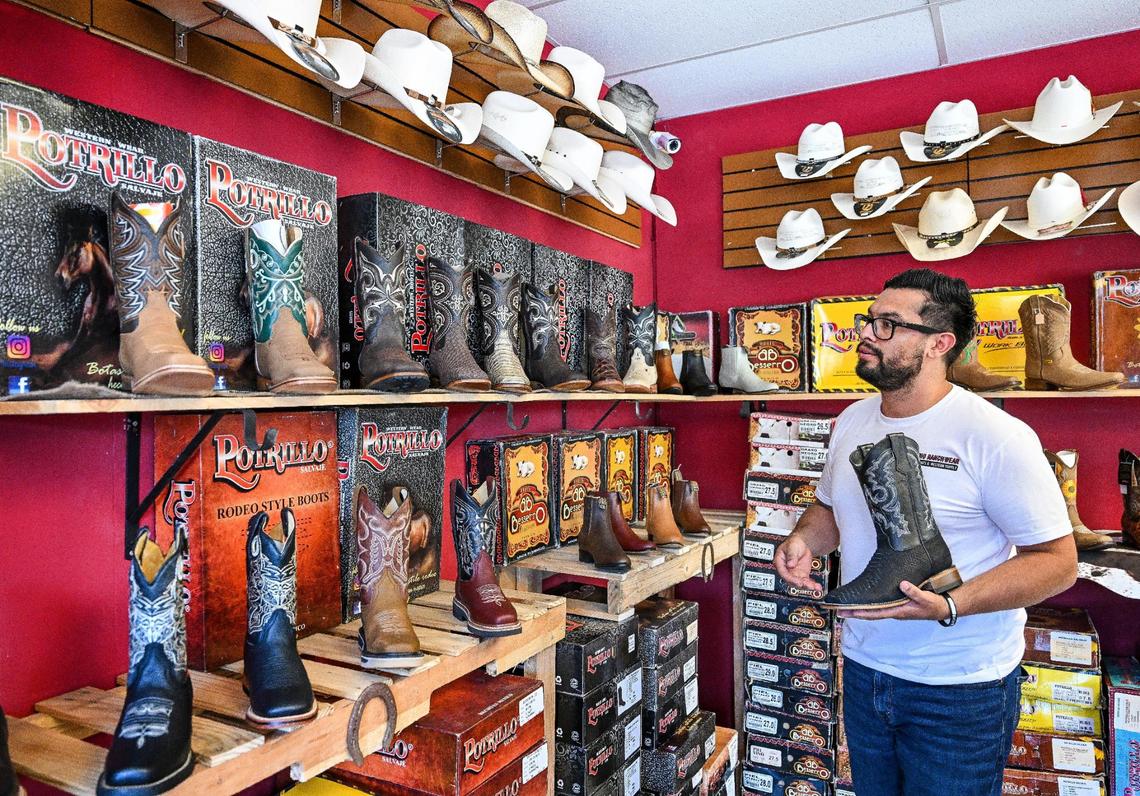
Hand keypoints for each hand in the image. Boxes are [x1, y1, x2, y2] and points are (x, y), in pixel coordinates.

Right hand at [774, 535, 817, 589]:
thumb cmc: (794, 543)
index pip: (783, 573)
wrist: (803, 544)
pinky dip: (812, 584)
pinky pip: (806, 582)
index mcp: (780, 562)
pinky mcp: (801, 575)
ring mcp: (794, 573)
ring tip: (814, 587)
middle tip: (807, 585)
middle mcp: (786, 570)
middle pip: (791, 580)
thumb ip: (791, 555)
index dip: (790, 578)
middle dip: (800, 584)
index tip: (797, 581)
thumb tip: (790, 565)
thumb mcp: (792, 546)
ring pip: (799, 583)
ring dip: (807, 586)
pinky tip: (817, 586)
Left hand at [837, 581, 952, 621]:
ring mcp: (894, 609)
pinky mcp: (896, 605)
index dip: (860, 612)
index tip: (847, 611)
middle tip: (838, 610)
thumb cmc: (934, 605)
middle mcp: (893, 612)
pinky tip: (863, 602)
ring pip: (873, 611)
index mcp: (898, 611)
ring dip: (859, 609)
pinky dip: (868, 606)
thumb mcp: (926, 598)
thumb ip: (915, 592)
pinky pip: (879, 607)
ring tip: (845, 607)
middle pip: (870, 613)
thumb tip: (902, 584)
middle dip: (854, 612)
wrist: (943, 608)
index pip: (875, 613)